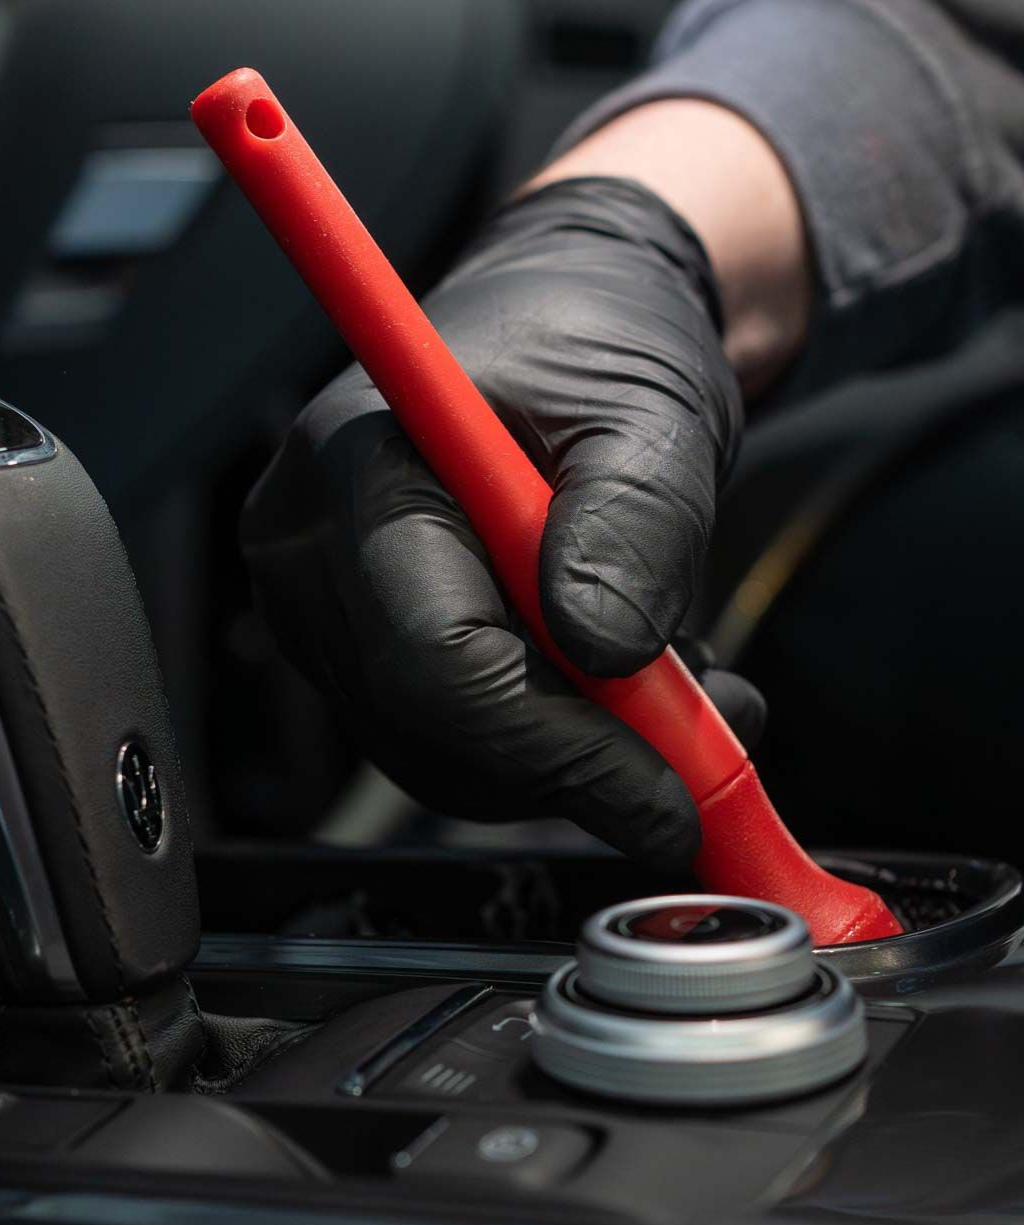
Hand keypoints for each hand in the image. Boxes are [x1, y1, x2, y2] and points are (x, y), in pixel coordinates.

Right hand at [242, 178, 760, 869]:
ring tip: (677, 693)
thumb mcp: (649, 411)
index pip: (433, 657)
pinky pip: (448, 737)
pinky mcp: (364, 640)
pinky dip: (546, 742)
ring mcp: (326, 603)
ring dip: (573, 758)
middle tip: (705, 751)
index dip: (558, 749)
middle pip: (430, 725)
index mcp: (361, 465)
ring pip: (443, 752)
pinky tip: (615, 683)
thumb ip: (633, 525)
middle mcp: (313, 546)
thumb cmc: (597, 339)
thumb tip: (605, 653)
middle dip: (576, 765)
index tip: (669, 798)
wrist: (568, 324)